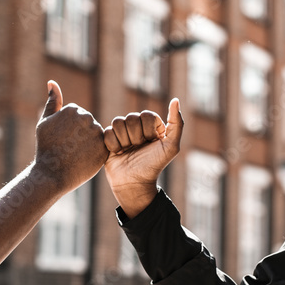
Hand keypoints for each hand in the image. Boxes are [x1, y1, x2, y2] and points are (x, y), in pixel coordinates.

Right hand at [34, 80, 107, 191]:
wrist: (52, 174)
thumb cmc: (45, 148)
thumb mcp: (44, 122)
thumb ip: (52, 102)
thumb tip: (52, 82)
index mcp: (74, 109)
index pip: (78, 116)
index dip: (69, 130)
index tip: (61, 138)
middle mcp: (87, 118)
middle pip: (88, 125)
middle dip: (80, 135)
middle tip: (68, 148)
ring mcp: (97, 133)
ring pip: (95, 136)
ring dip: (88, 144)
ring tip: (75, 154)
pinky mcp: (105, 148)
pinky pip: (102, 147)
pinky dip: (95, 153)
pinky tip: (84, 159)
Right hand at [104, 98, 182, 216]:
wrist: (134, 184)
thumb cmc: (154, 166)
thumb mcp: (171, 147)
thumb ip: (177, 124)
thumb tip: (176, 100)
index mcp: (152, 125)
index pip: (146, 115)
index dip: (147, 130)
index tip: (150, 143)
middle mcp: (137, 127)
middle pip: (130, 117)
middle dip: (135, 137)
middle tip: (138, 149)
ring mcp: (123, 133)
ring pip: (117, 122)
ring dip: (123, 140)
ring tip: (128, 151)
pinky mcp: (110, 140)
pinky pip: (107, 132)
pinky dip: (113, 145)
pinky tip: (118, 153)